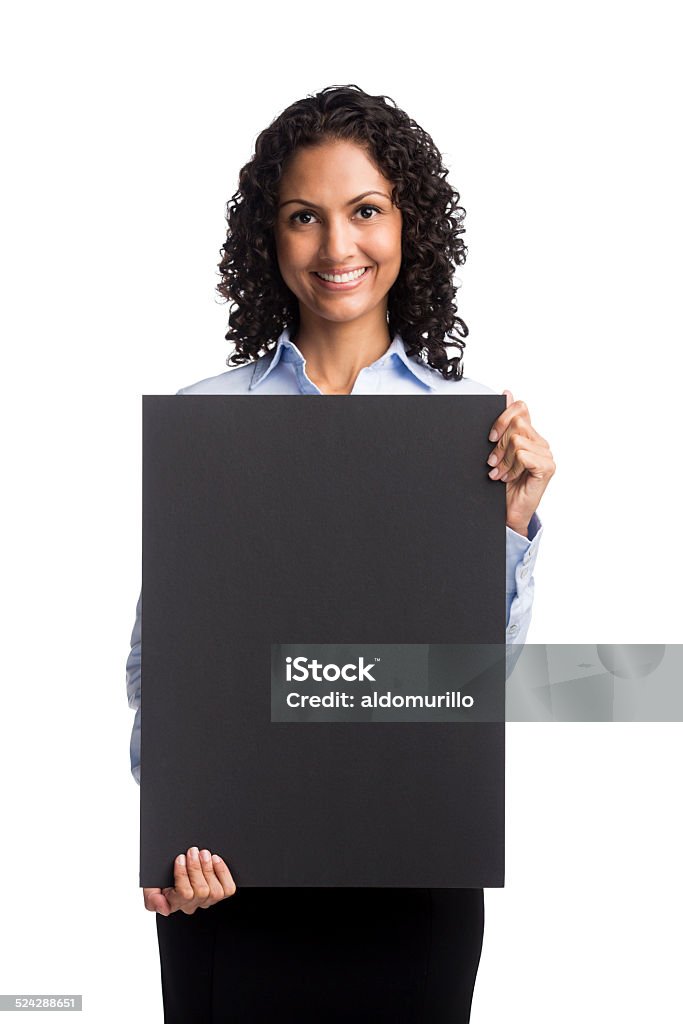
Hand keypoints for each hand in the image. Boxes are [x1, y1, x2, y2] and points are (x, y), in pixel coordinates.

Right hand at [143, 846, 236, 915]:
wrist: (175, 865)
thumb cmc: (162, 876)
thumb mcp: (151, 886)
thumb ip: (152, 898)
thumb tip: (164, 908)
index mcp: (174, 903)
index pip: (184, 894)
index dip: (183, 874)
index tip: (180, 858)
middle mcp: (192, 905)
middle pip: (201, 891)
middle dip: (197, 868)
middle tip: (193, 851)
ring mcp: (207, 900)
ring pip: (214, 892)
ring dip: (209, 869)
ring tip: (203, 854)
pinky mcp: (220, 892)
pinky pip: (227, 889)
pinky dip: (223, 873)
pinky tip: (215, 860)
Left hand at [487, 390, 555, 536]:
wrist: (507, 513)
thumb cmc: (502, 485)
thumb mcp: (498, 450)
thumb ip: (504, 424)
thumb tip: (507, 393)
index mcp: (530, 436)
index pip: (520, 408)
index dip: (502, 418)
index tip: (491, 437)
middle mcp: (541, 443)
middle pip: (516, 423)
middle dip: (498, 444)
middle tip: (492, 462)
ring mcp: (546, 455)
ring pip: (517, 440)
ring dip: (503, 459)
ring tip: (499, 473)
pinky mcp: (547, 468)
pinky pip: (523, 454)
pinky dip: (511, 467)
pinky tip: (508, 478)